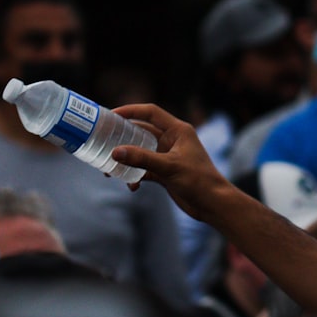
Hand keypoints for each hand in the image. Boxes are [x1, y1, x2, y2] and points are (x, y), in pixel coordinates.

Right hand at [110, 103, 229, 218]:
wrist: (213, 205)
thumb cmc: (199, 180)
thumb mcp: (169, 167)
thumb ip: (142, 158)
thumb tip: (116, 152)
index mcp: (177, 130)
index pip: (150, 113)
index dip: (130, 111)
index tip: (111, 114)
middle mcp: (172, 140)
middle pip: (141, 132)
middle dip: (123, 138)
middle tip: (103, 142)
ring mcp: (168, 157)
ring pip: (140, 153)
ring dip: (126, 160)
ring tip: (110, 171)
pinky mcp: (165, 173)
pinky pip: (143, 169)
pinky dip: (135, 176)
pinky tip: (132, 186)